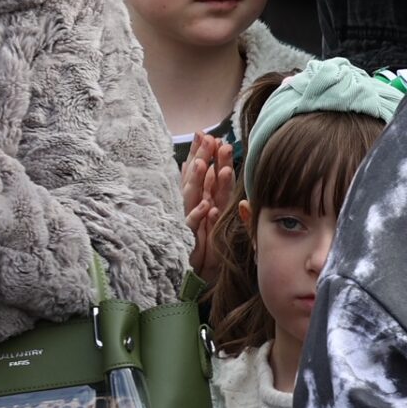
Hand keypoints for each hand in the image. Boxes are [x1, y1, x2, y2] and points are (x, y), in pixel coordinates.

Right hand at [180, 134, 235, 275]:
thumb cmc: (208, 240)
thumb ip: (216, 190)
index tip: (208, 135)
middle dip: (202, 159)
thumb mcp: (216, 212)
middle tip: (209, 141)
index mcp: (200, 197)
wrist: (200, 272)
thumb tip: (216, 165)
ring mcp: (189, 222)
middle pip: (197, 179)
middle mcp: (193, 206)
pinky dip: (199, 216)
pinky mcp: (189, 240)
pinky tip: (207, 206)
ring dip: (198, 182)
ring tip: (204, 165)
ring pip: (192, 198)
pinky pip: (193, 227)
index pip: (201, 173)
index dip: (202, 154)